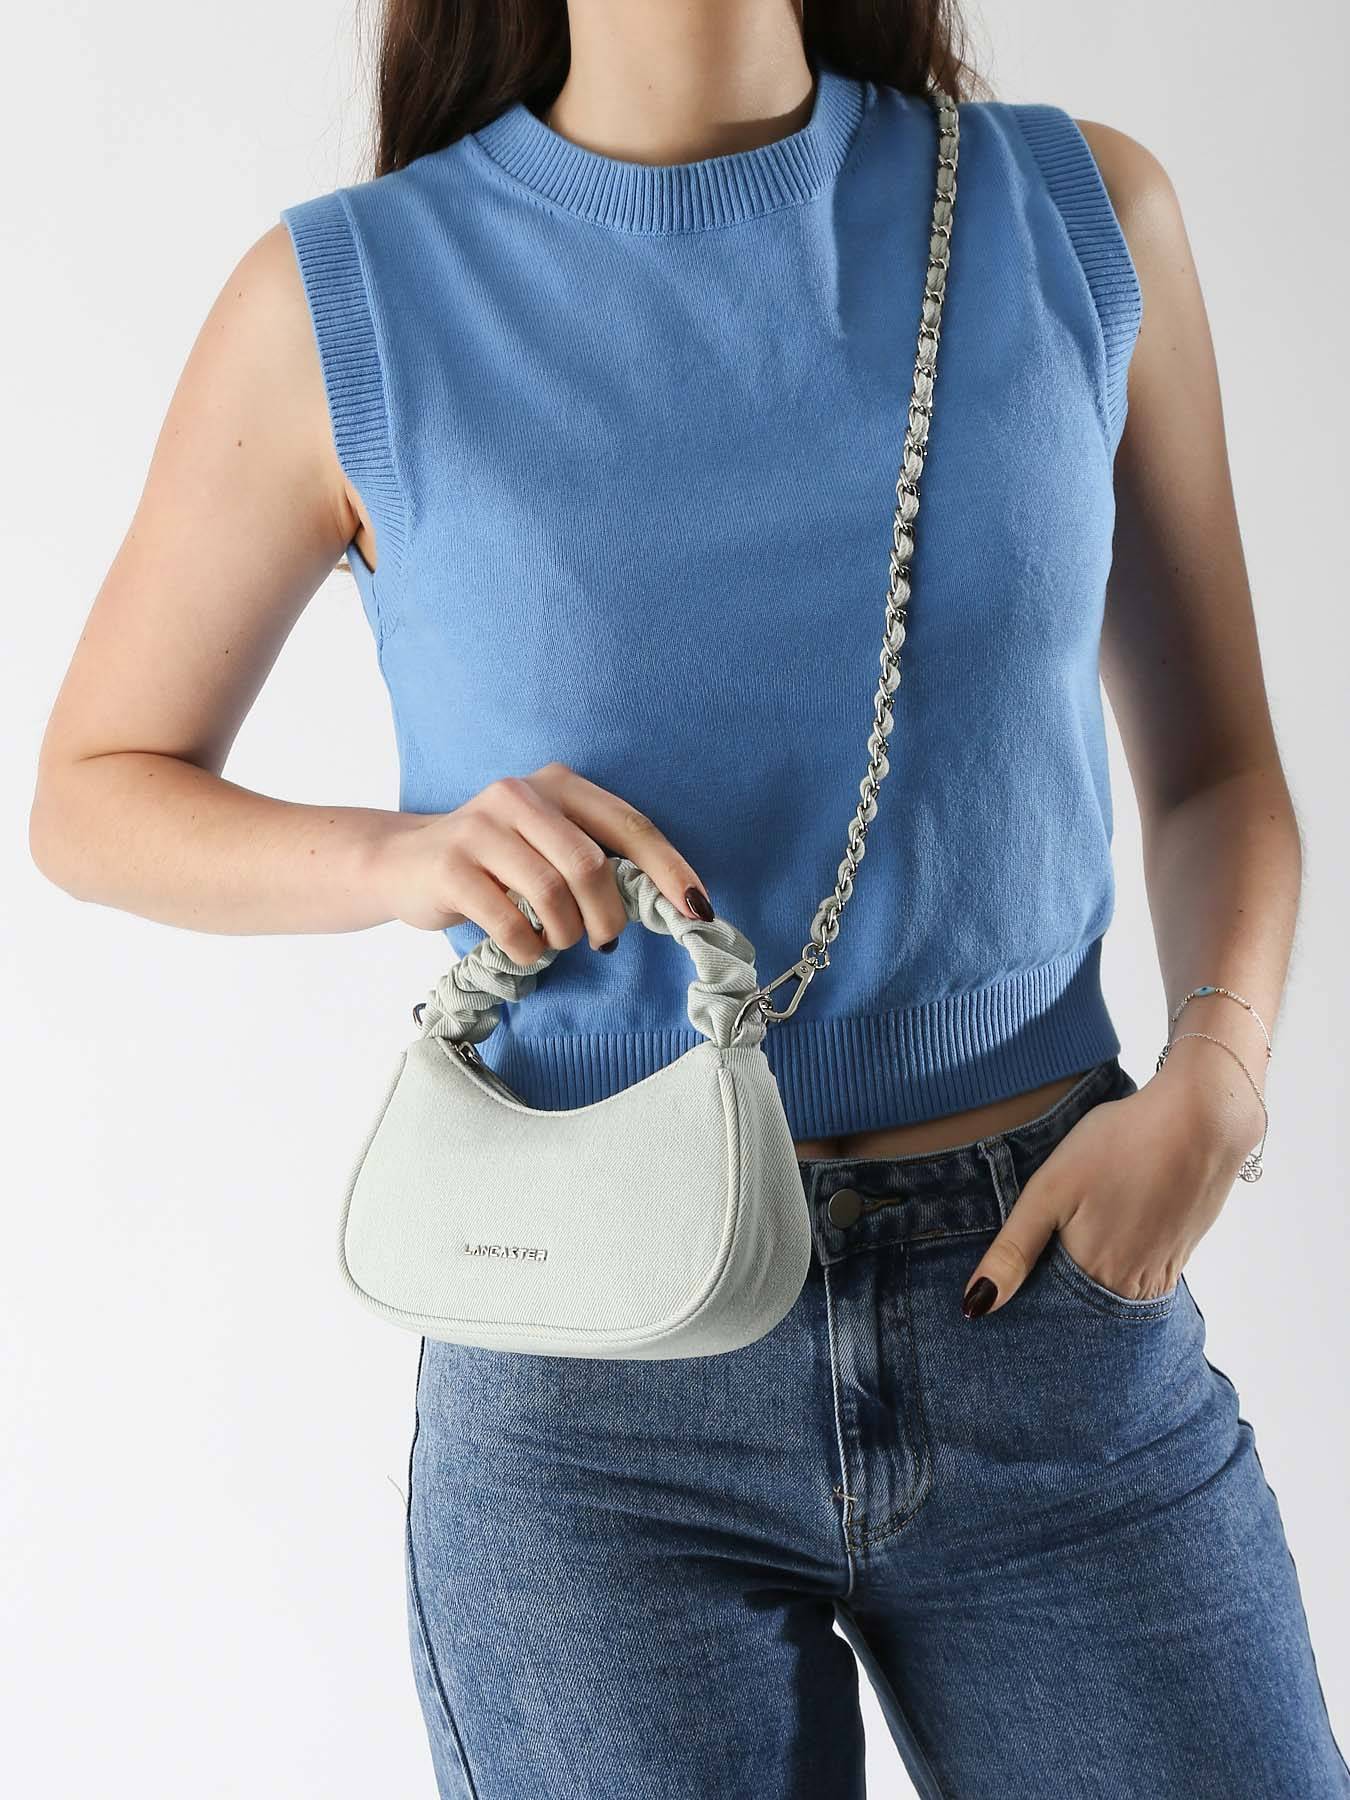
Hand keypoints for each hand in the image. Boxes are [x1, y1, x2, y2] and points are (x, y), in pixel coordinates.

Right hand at [365, 762, 714, 964]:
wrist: (402, 863)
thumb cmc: (495, 864)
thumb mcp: (548, 846)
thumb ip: (599, 861)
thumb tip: (671, 904)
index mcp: (559, 785)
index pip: (630, 825)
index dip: (669, 870)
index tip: (698, 911)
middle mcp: (520, 794)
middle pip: (592, 866)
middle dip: (608, 917)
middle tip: (602, 940)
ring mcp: (481, 826)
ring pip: (552, 895)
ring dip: (564, 936)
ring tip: (554, 942)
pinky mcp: (451, 865)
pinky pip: (511, 922)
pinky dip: (527, 948)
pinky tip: (523, 948)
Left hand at [959, 1053, 1264, 1316]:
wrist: (1201, 1119)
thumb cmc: (1119, 1144)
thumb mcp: (1049, 1190)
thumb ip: (1013, 1250)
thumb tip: (975, 1307)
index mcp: (1092, 1275)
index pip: (1048, 1314)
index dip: (1024, 1299)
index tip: (1004, 1287)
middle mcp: (1130, 1287)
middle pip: (1081, 1310)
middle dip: (1056, 1296)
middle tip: (1041, 1255)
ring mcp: (1161, 1272)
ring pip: (1111, 1296)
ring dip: (1088, 1283)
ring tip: (1074, 1243)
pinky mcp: (1180, 1253)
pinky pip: (1141, 1280)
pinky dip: (1119, 1268)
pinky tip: (1110, 1233)